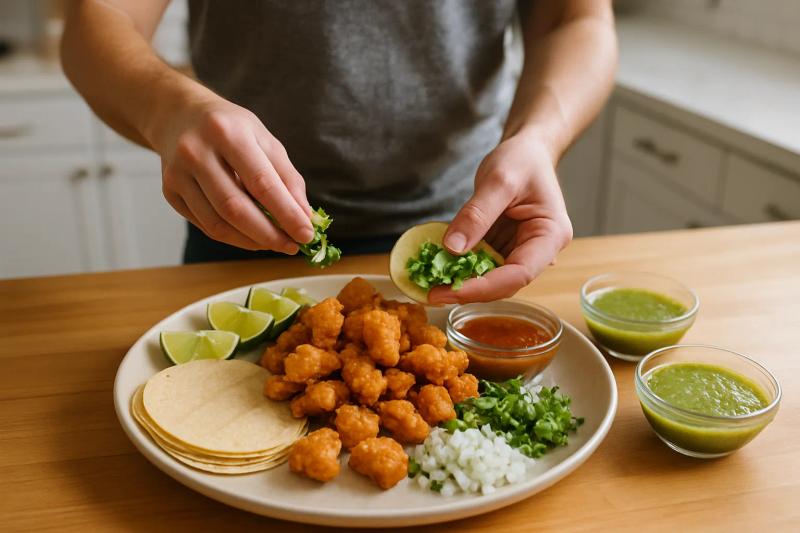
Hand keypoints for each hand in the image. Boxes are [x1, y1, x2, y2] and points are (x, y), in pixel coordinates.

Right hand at [150, 95, 313, 252]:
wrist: (180, 115)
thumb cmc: (231, 129)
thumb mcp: (264, 140)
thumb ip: (287, 177)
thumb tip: (304, 217)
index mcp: (228, 132)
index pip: (261, 183)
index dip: (286, 213)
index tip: (306, 234)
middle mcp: (196, 151)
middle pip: (235, 208)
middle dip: (269, 234)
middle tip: (291, 246)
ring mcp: (177, 173)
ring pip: (217, 223)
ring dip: (251, 241)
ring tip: (275, 243)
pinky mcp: (169, 192)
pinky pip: (205, 225)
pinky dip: (233, 237)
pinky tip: (252, 236)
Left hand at [428, 132, 572, 303]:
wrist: (527, 152)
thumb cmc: (522, 160)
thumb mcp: (499, 180)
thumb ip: (477, 214)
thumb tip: (452, 248)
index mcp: (550, 236)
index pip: (519, 273)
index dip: (484, 287)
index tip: (450, 291)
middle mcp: (540, 251)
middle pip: (505, 283)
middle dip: (469, 290)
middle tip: (431, 293)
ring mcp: (522, 252)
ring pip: (492, 279)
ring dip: (462, 283)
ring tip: (429, 284)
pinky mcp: (504, 249)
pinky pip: (482, 265)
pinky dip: (461, 268)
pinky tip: (437, 268)